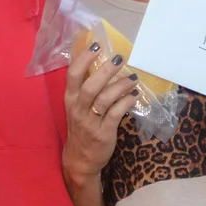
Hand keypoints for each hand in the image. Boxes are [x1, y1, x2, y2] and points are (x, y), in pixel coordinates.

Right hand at [61, 41, 139, 184]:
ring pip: (105, 99)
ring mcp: (90, 122)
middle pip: (90, 86)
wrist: (80, 160)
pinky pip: (116, 114)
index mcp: (70, 99)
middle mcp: (78, 109)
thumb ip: (86, 88)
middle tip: (119, 58)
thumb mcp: (77, 107)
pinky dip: (126, 102)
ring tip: (133, 77)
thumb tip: (103, 63)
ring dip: (120, 85)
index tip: (96, 45)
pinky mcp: (104, 133)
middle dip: (105, 70)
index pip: (73, 75)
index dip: (84, 59)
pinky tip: (134, 95)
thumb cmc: (81, 128)